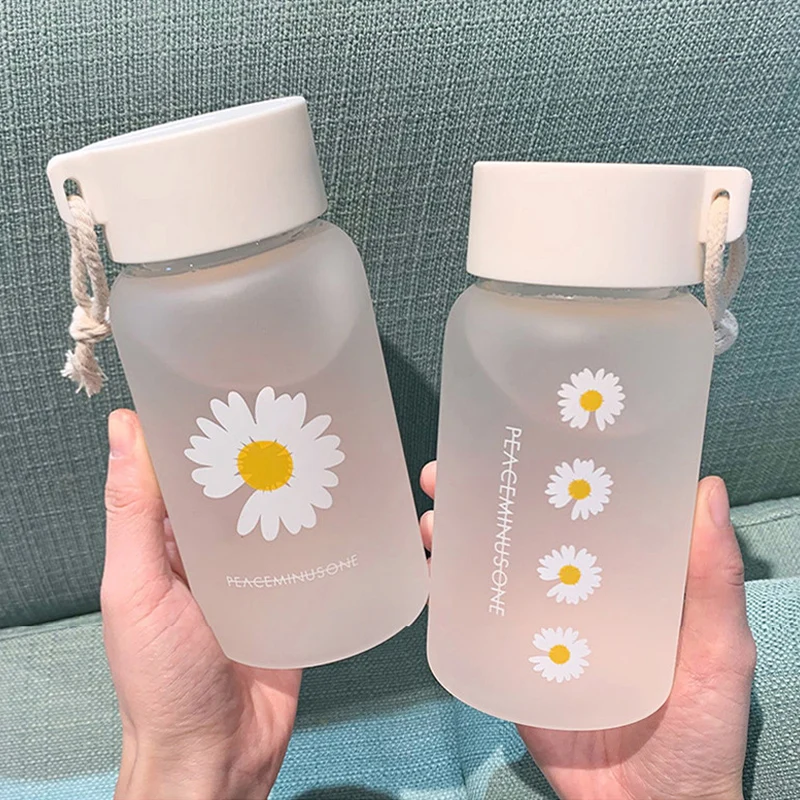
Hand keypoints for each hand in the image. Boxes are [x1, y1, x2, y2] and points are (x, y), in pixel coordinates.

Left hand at [102, 410, 300, 799]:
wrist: (219, 756)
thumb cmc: (163, 678)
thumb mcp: (136, 589)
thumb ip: (132, 513)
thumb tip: (125, 426)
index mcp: (167, 540)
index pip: (185, 468)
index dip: (203, 426)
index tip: (233, 383)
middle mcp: (212, 549)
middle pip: (238, 485)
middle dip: (262, 448)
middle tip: (296, 404)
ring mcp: (257, 571)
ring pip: (278, 511)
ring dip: (299, 481)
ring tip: (331, 440)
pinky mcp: (294, 594)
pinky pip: (310, 551)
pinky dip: (326, 525)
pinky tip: (350, 497)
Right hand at [420, 463, 754, 799]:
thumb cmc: (700, 729)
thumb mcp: (719, 649)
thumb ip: (714, 578)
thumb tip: (707, 486)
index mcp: (625, 576)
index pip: (583, 510)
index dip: (550, 470)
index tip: (521, 438)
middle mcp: (577, 591)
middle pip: (524, 529)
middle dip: (484, 494)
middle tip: (450, 468)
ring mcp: (540, 626)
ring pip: (492, 567)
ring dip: (457, 534)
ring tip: (432, 511)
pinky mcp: (512, 663)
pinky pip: (476, 622)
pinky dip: (449, 592)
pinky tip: (432, 568)